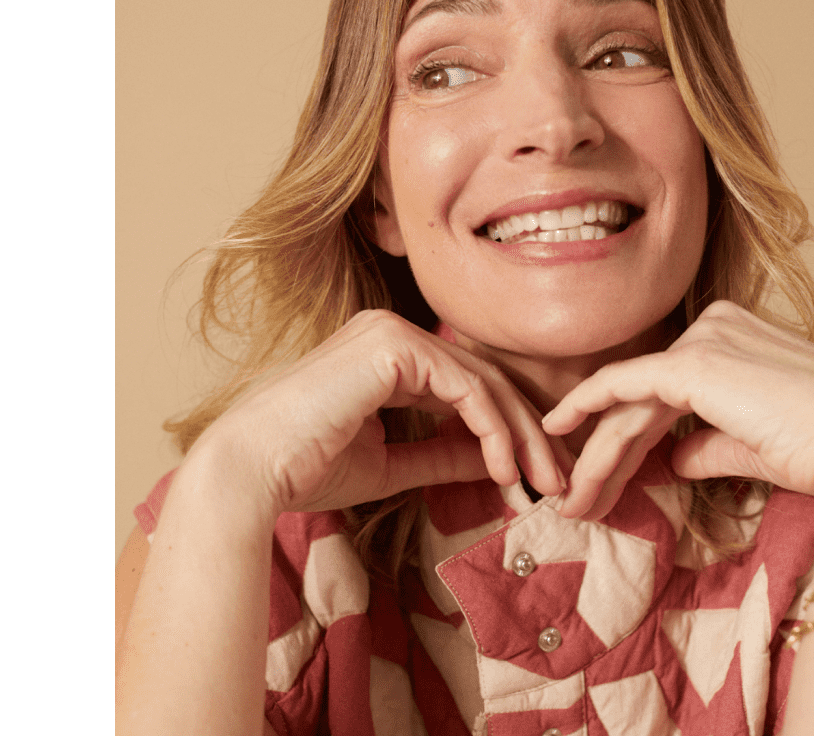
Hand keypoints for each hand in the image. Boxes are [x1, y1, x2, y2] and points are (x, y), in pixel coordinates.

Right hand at [196, 309, 569, 516]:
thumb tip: (496, 461)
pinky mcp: (394, 346)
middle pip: (486, 379)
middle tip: (559, 480)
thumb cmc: (305, 468)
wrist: (253, 469)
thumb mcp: (391, 464)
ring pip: (484, 382)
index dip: (509, 431)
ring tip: (542, 482)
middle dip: (529, 433)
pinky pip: (466, 388)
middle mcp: (391, 331)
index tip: (535, 478)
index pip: (467, 385)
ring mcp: (392, 331)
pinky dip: (493, 430)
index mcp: (387, 353)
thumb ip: (443, 454)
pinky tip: (505, 469)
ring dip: (520, 436)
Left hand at [542, 301, 813, 520]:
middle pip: (642, 399)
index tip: (604, 483)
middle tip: (575, 501)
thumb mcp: (753, 445)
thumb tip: (673, 457)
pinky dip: (586, 409)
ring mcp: (704, 340)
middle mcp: (716, 327)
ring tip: (570, 502)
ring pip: (629, 403)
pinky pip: (623, 386)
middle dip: (605, 455)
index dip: (629, 441)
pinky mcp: (693, 363)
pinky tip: (557, 431)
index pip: (665, 393)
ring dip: (595, 456)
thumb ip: (708, 444)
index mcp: (735, 337)